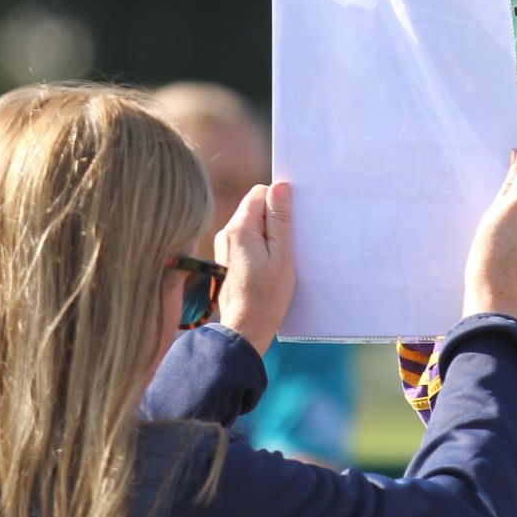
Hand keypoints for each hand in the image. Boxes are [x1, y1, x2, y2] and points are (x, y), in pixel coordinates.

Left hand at [216, 182, 295, 356]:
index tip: (293, 222)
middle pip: (255, 208)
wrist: (243, 330)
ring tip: (281, 258)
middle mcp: (227, 234)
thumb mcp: (281, 255)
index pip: (260, 193)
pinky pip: (247, 241)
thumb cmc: (266, 296)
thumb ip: (280, 219)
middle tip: (290, 242)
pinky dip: (260, 247)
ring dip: (269, 235)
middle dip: (275, 219)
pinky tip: (270, 266)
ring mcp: (224, 248)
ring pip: (252, 225)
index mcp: (240, 228)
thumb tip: (280, 186)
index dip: (279, 202)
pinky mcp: (226, 260)